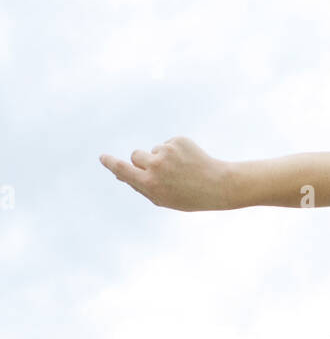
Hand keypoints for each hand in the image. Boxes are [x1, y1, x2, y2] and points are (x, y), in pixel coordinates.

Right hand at [98, 136, 231, 211]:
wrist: (218, 186)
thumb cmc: (188, 197)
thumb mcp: (162, 198)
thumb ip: (140, 186)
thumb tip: (120, 174)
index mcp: (150, 184)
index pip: (123, 170)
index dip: (111, 163)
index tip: (103, 157)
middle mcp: (156, 166)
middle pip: (135, 156)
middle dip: (142, 161)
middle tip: (160, 172)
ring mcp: (167, 151)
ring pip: (153, 150)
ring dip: (161, 158)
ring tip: (181, 171)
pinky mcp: (178, 141)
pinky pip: (168, 144)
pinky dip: (175, 152)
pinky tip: (189, 162)